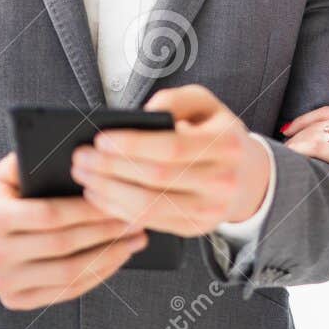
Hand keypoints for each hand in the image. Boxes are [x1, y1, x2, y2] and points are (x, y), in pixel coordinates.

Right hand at [0, 152, 148, 309]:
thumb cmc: (3, 197)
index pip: (50, 214)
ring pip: (68, 274)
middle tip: (137, 219)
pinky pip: (66, 291)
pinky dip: (96, 275)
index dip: (87, 209)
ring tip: (136, 240)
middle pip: (63, 245)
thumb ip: (34, 160)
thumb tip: (79, 153)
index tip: (117, 199)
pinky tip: (117, 258)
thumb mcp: (8, 173)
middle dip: (105, 231)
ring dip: (108, 256)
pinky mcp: (17, 300)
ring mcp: (5, 283)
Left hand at [70, 84, 270, 236]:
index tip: (99, 139)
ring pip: (149, 207)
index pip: (172, 147)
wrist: (248, 177)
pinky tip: (98, 195)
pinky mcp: (195, 229)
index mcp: (226, 144)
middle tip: (80, 158)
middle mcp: (222, 181)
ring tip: (83, 177)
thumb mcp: (205, 104)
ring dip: (109, 193)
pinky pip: (150, 222)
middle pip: (157, 179)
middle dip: (112, 169)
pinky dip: (118, 210)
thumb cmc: (216, 132)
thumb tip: (141, 115)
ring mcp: (210, 210)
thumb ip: (175, 100)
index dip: (133, 145)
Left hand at [281, 89, 328, 229]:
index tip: (292, 127)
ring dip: (296, 140)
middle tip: (283, 137)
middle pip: (320, 119)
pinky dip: (301, 149)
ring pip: (317, 132)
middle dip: (297, 127)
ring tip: (284, 151)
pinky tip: (291, 157)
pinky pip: (320, 148)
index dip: (307, 118)